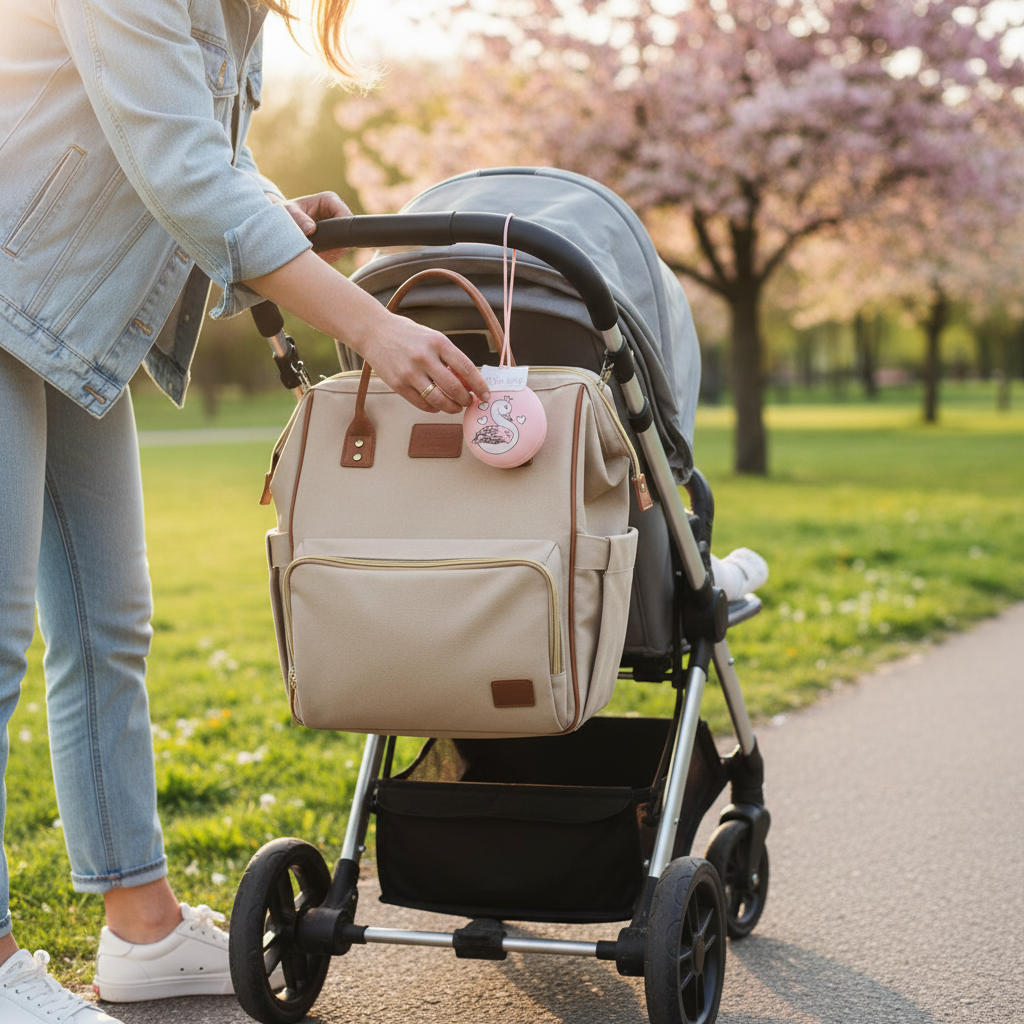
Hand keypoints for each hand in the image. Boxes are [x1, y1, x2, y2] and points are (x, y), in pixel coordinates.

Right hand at [243, 249, 490, 412]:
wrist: (374, 331)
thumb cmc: (408, 335)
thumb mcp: (432, 338)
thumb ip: (450, 357)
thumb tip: (469, 381)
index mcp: (438, 342)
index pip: (466, 368)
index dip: (479, 385)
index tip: (486, 395)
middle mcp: (424, 357)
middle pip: (454, 388)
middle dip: (466, 400)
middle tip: (469, 403)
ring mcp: (409, 372)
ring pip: (438, 400)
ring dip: (450, 408)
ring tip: (454, 407)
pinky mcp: (397, 384)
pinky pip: (421, 404)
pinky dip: (433, 408)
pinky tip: (437, 406)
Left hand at [270, 192, 350, 262]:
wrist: (280, 224)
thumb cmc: (283, 215)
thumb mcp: (287, 214)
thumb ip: (298, 219)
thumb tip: (311, 229)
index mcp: (329, 200)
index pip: (346, 216)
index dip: (340, 231)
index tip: (326, 243)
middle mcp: (336, 211)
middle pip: (348, 233)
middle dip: (336, 245)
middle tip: (320, 254)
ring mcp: (337, 226)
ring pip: (345, 244)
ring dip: (333, 253)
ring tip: (316, 256)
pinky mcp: (335, 238)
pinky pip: (340, 250)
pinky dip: (330, 256)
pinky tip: (318, 257)